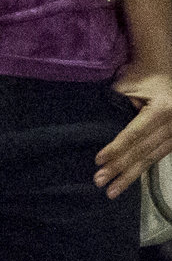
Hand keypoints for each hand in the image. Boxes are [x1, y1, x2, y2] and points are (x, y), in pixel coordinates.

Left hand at [99, 69, 171, 199]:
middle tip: (100, 182)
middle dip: (120, 168)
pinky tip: (127, 180)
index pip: (134, 134)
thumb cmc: (140, 76)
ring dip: (130, 175)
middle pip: (143, 150)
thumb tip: (103, 133)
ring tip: (111, 190)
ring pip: (151, 159)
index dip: (116, 148)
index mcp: (161, 110)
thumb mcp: (127, 87)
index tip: (98, 161)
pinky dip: (141, 169)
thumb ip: (118, 107)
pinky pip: (157, 157)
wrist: (163, 70)